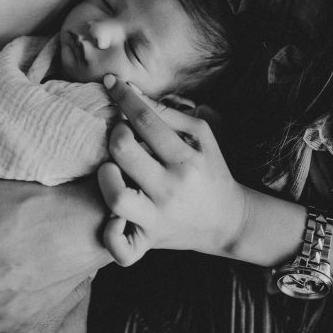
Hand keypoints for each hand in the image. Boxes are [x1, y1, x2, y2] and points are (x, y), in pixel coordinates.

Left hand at [97, 77, 246, 264]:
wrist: (227, 220)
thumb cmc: (209, 170)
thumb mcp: (202, 136)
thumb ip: (169, 113)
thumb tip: (132, 92)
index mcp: (187, 159)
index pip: (146, 119)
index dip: (124, 96)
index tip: (111, 83)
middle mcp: (172, 189)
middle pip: (124, 152)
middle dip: (115, 134)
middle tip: (121, 135)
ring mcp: (158, 219)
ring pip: (116, 198)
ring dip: (105, 177)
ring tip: (111, 170)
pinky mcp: (149, 243)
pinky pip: (121, 250)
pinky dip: (111, 235)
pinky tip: (114, 217)